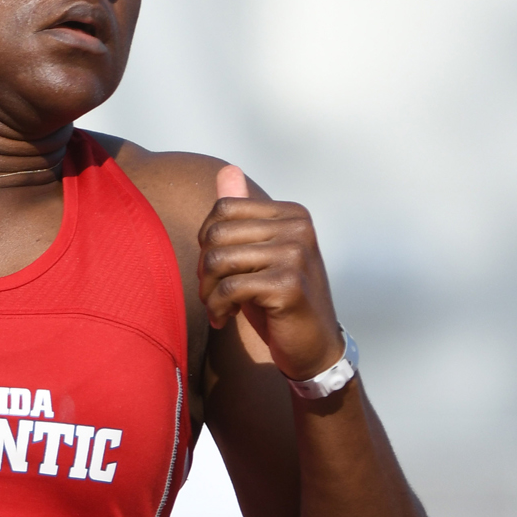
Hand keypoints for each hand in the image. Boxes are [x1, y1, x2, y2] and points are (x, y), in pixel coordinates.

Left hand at [199, 165, 343, 380]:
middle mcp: (299, 228)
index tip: (216, 270)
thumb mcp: (258, 254)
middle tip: (212, 294)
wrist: (313, 347)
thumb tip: (227, 169)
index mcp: (292, 214)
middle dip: (203, 269)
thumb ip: (242, 214)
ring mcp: (296, 255)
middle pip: (215, 234)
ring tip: (219, 308)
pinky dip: (217, 308)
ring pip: (218, 260)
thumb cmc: (280, 300)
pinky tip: (224, 319)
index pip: (222, 209)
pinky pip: (228, 288)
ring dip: (208, 292)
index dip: (207, 242)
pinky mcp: (289, 285)